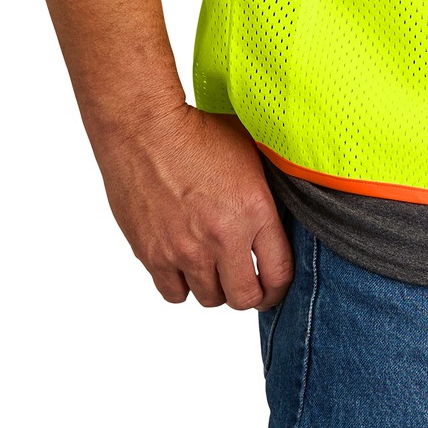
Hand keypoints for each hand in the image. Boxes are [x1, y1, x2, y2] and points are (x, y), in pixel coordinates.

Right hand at [94, 103, 293, 309]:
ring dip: (215, 287)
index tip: (276, 287)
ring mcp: (185, 250)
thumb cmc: (197, 132)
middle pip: (244, 298)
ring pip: (209, 299)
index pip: (279, 273)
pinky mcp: (153, 255)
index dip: (280, 287)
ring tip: (214, 267)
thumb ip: (267, 192)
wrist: (145, 129)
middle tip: (248, 284)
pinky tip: (185, 264)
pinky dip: (182, 284)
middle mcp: (221, 238)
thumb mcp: (251, 153)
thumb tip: (281, 216)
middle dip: (251, 294)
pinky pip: (175, 293)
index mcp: (254, 210)